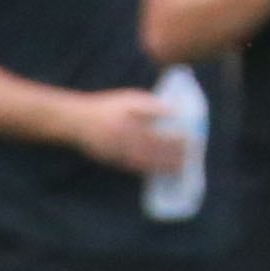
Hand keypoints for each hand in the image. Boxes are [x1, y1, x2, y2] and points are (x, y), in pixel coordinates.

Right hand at [66, 89, 184, 175]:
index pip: (160, 135)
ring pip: (146, 163)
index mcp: (133, 126)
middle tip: (189, 159)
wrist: (78, 121)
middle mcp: (127, 142)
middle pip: (155, 152)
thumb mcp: (130, 99)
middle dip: (173, 157)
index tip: (191, 140)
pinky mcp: (114, 161)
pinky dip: (148, 171)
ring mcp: (120, 154)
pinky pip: (134, 169)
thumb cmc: (106, 107)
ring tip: (179, 169)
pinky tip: (157, 171)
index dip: (176, 140)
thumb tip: (174, 111)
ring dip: (164, 167)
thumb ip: (151, 105)